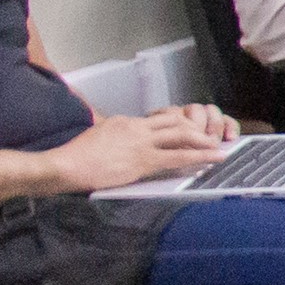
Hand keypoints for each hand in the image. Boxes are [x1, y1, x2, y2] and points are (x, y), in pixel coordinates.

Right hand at [56, 105, 234, 190]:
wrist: (67, 165)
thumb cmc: (76, 155)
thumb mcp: (98, 135)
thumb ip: (113, 133)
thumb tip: (118, 137)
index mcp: (126, 121)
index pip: (159, 119)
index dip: (178, 125)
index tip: (189, 131)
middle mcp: (137, 127)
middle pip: (175, 121)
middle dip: (196, 128)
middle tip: (210, 136)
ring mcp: (142, 143)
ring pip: (182, 135)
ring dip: (203, 141)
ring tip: (218, 147)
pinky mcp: (143, 161)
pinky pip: (178, 157)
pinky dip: (200, 157)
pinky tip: (213, 159)